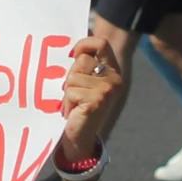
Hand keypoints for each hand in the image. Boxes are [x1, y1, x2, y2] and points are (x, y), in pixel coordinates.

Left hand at [59, 34, 118, 157]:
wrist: (81, 137)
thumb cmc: (79, 106)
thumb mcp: (84, 81)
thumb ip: (83, 65)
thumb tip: (73, 48)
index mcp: (112, 70)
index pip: (101, 43)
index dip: (84, 44)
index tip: (72, 55)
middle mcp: (114, 78)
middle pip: (82, 60)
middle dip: (71, 76)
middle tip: (73, 92)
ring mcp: (107, 89)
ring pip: (73, 77)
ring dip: (67, 92)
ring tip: (74, 104)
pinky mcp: (97, 100)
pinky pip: (71, 92)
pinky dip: (67, 103)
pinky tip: (74, 112)